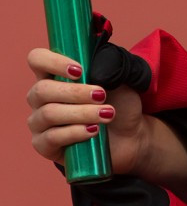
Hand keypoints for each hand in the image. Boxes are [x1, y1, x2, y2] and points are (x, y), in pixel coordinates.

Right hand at [27, 48, 148, 176]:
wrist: (131, 135)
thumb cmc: (119, 102)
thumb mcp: (117, 78)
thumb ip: (104, 65)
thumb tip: (92, 66)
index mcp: (54, 74)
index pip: (37, 59)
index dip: (53, 62)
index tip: (80, 71)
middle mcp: (41, 97)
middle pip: (42, 90)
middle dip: (75, 92)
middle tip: (101, 96)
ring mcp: (40, 122)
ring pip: (48, 114)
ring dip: (81, 113)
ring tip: (107, 114)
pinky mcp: (44, 146)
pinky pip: (52, 138)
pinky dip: (75, 132)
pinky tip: (94, 130)